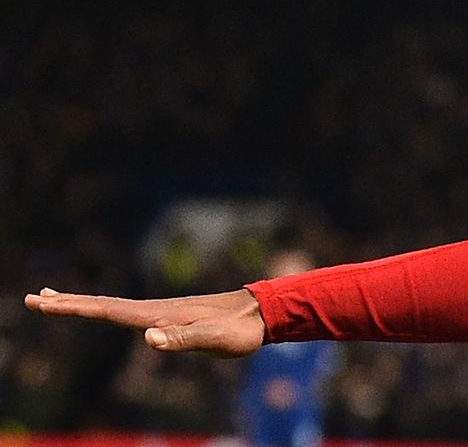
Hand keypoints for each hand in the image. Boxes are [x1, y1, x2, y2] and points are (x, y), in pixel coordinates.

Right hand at [24, 287, 265, 357]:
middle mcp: (155, 311)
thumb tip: (147, 339)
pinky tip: (107, 312)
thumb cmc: (239, 331)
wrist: (262, 314)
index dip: (73, 308)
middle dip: (67, 303)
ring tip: (56, 299)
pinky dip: (107, 309)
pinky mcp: (170, 318)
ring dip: (81, 303)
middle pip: (102, 305)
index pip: (106, 310)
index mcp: (157, 316)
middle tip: (33, 298)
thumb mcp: (213, 340)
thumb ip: (182, 341)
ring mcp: (161, 312)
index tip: (42, 302)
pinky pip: (129, 312)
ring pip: (113, 307)